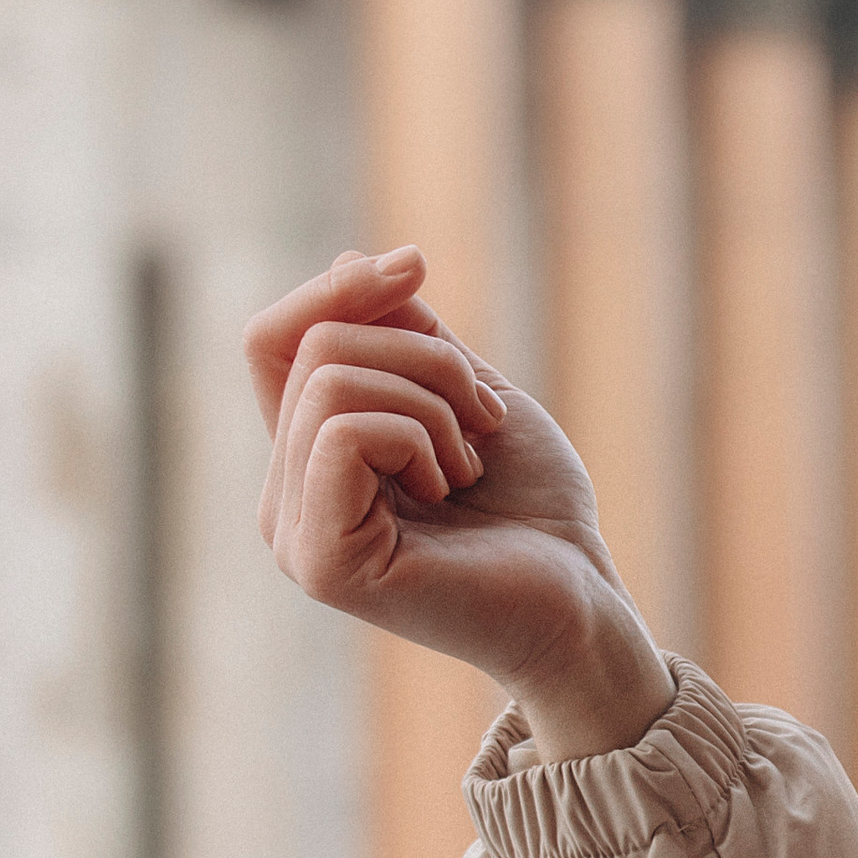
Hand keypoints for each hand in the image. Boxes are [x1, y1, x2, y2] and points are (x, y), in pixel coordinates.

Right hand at [246, 246, 672, 757]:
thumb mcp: (465, 390)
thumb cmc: (534, 508)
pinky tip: (448, 487)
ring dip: (431, 401)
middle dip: (423, 356)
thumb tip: (345, 259)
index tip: (414, 264)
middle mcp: (286, 499)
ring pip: (330, 382)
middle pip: (314, 349)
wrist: (582, 597)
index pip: (275, 341)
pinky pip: (343, 433)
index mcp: (309, 461)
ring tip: (467, 465)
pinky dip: (416, 436)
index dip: (338, 289)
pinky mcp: (321, 562)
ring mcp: (296, 534)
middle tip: (483, 421)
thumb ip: (402, 335)